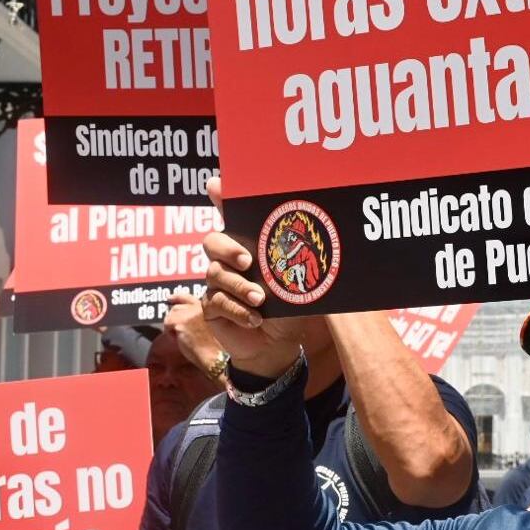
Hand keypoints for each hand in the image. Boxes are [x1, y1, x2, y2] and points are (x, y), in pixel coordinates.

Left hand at [165, 293, 223, 373]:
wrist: (217, 358)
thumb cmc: (216, 347)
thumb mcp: (212, 326)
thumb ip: (200, 316)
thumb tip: (181, 311)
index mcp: (211, 305)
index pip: (189, 297)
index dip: (178, 298)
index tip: (170, 299)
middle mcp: (203, 304)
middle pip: (177, 307)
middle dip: (176, 318)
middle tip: (180, 331)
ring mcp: (192, 311)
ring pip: (172, 314)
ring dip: (174, 326)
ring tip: (186, 338)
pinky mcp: (183, 320)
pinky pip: (168, 324)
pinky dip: (171, 334)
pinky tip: (183, 340)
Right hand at [200, 177, 310, 377]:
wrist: (280, 345)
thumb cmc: (290, 306)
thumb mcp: (298, 279)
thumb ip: (299, 257)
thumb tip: (318, 230)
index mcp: (248, 246)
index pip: (232, 216)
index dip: (221, 198)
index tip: (215, 184)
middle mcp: (228, 260)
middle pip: (212, 241)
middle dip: (228, 248)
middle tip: (248, 261)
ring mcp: (217, 283)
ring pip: (216, 274)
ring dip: (241, 287)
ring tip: (262, 300)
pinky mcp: (211, 307)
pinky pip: (217, 302)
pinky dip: (238, 310)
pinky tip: (255, 319)